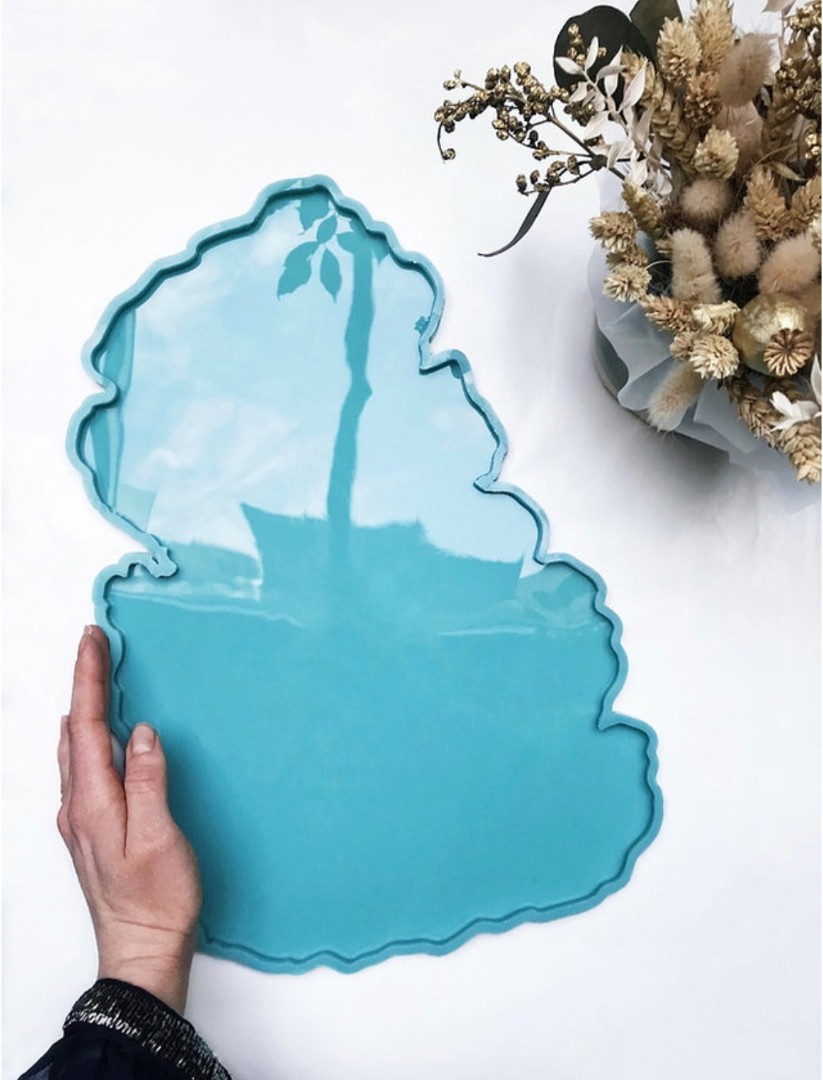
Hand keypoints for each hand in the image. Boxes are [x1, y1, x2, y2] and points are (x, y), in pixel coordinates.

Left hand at [57, 625, 201, 1013]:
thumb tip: (141, 734)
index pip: (88, 725)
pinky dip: (89, 738)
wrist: (143, 952)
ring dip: (84, 710)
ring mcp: (81, 820)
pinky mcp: (92, 830)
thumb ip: (148, 781)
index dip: (89, 679)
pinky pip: (82, 769)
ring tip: (94, 679)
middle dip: (83, 684)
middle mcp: (78, 807)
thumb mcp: (159, 838)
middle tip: (93, 645)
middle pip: (75, 731)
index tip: (92, 639)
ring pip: (75, 750)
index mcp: (92, 802)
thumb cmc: (157, 900)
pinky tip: (98, 737)